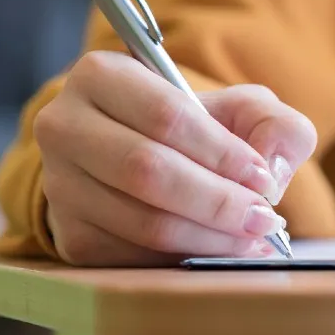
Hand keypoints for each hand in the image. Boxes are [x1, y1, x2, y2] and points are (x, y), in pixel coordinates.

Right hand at [34, 51, 316, 265]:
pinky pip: (133, 256)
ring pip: (142, 221)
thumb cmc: (193, 131)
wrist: (144, 160)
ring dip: (207, 237)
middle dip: (216, 201)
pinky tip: (218, 250)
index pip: (166, 116)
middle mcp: (64, 126)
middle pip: (146, 172)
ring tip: (250, 239)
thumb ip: (273, 124)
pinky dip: (184, 258)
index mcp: (100, 75)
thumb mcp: (239, 110)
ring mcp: (60, 184)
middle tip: (264, 219)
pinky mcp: (70, 234)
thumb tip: (271, 165)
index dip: (221, 153)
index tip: (262, 178)